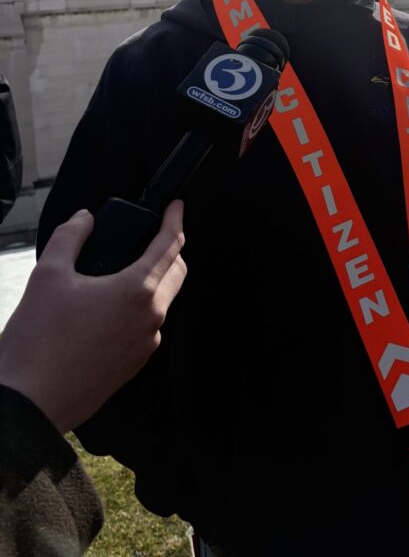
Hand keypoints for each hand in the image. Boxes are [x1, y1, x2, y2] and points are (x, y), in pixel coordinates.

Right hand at [0, 200, 185, 432]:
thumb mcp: (48, 275)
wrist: (30, 403)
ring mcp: (146, 344)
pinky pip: (147, 328)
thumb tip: (85, 219)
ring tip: (120, 274)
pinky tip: (109, 310)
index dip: (175, 219)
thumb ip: (70, 237)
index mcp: (137, 291)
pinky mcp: (134, 365)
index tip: (176, 206)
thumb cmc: (38, 340)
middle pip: (176, 272)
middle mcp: (151, 317)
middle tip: (149, 239)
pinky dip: (139, 310)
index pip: (171, 245)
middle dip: (170, 250)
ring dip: (154, 282)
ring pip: (164, 302)